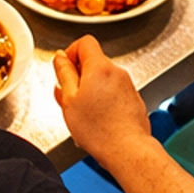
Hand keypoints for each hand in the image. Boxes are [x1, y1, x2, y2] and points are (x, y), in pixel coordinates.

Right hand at [53, 36, 150, 170]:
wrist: (126, 149)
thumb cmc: (98, 129)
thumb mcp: (70, 99)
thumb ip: (63, 73)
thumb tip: (60, 58)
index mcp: (100, 68)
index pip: (84, 42)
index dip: (70, 52)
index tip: (64, 68)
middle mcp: (117, 73)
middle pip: (94, 61)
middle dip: (79, 75)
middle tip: (69, 95)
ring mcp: (127, 86)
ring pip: (103, 79)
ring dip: (90, 89)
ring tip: (81, 111)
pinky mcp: (133, 100)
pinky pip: (113, 92)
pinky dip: (103, 100)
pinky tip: (96, 118)